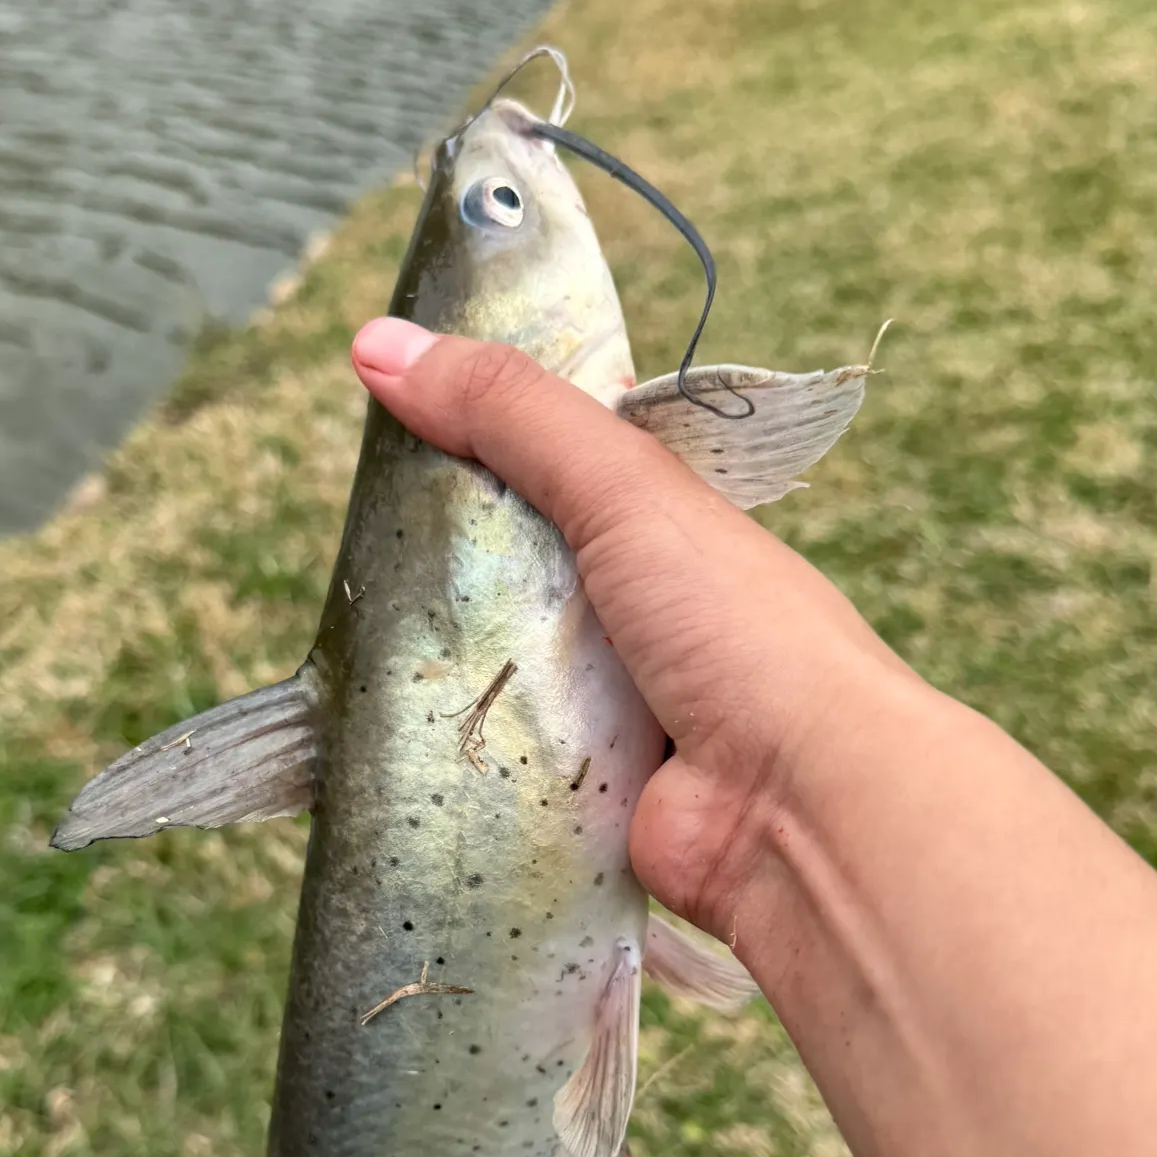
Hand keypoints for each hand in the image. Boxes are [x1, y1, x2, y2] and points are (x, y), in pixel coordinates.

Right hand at [350, 316, 918, 934]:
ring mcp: (607, 693)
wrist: (801, 813)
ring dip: (441, 645)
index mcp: (659, 520)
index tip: (386, 415)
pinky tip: (392, 714)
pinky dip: (454, 730)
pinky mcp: (578, 775)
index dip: (474, 433)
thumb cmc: (736, 629)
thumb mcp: (623, 487)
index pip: (550, 456)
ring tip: (355, 625)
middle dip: (441, 548)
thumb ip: (510, 413)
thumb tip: (377, 343)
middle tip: (356, 532)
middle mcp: (634, 601)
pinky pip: (491, 738)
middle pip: (507, 556)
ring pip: (489, 651)